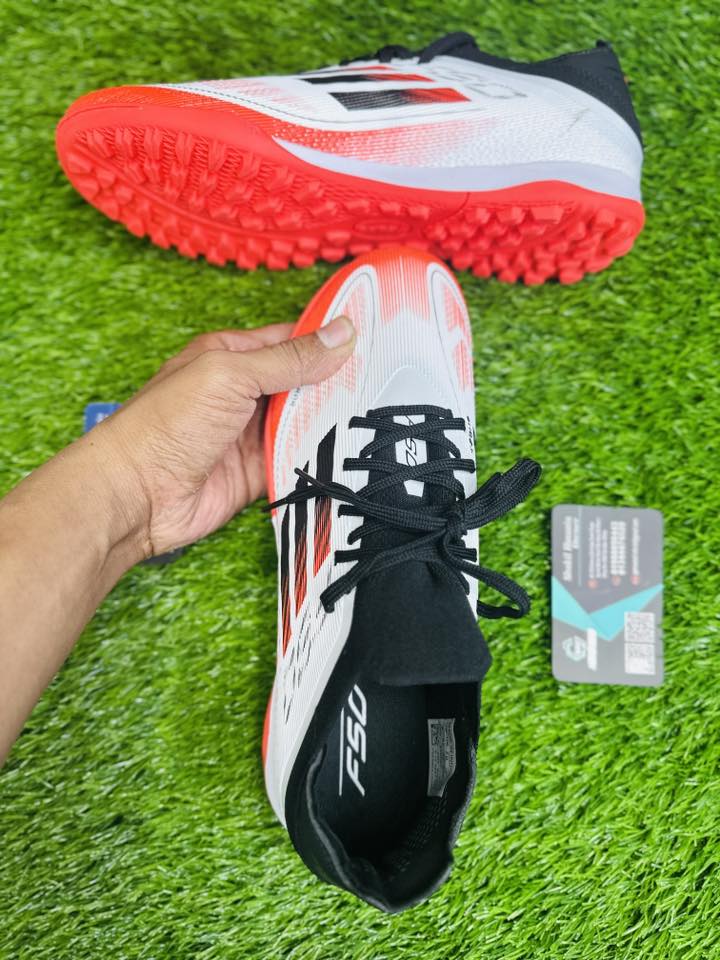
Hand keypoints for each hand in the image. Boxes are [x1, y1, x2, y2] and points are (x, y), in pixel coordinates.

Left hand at [88, 316, 354, 561]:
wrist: (138, 495)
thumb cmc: (165, 425)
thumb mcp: (231, 375)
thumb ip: (288, 359)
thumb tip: (339, 333)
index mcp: (231, 356)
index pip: (290, 340)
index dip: (328, 338)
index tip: (373, 337)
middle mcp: (242, 392)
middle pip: (302, 382)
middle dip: (338, 382)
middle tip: (388, 379)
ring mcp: (250, 433)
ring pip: (305, 421)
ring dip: (332, 420)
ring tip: (380, 413)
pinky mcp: (257, 471)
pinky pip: (297, 458)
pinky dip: (319, 456)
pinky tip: (350, 450)